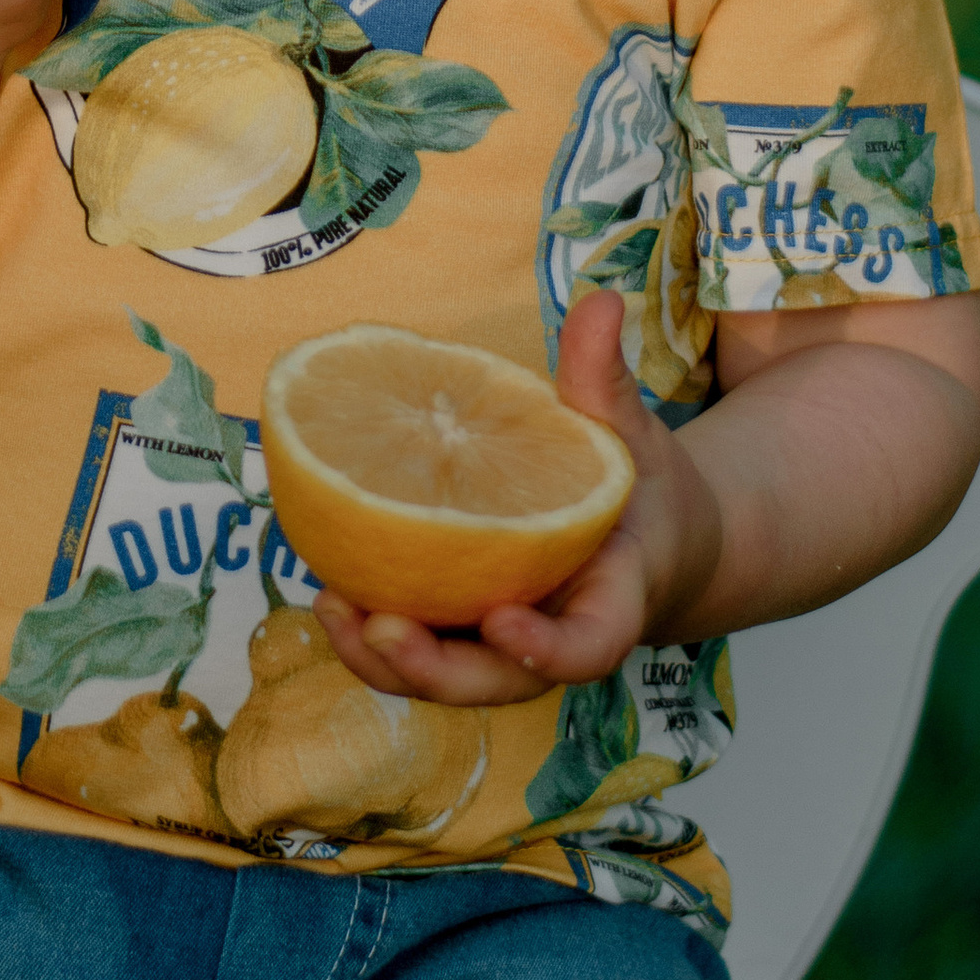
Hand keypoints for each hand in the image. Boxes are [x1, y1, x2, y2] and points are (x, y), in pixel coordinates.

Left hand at [313, 291, 724, 706]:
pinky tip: (327, 591)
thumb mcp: (631, 433)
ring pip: (449, 678)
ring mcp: (508, 645)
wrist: (653, 548)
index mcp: (613, 598)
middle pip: (500, 683)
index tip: (500, 618)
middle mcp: (554, 635)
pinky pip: (425, 647)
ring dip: (386, 662)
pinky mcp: (471, 633)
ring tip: (330, 606)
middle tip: (380, 626)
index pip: (591, 646)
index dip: (547, 648)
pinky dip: (375, 633)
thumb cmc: (642, 493)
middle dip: (436, 670)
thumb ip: (607, 378)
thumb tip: (602, 296)